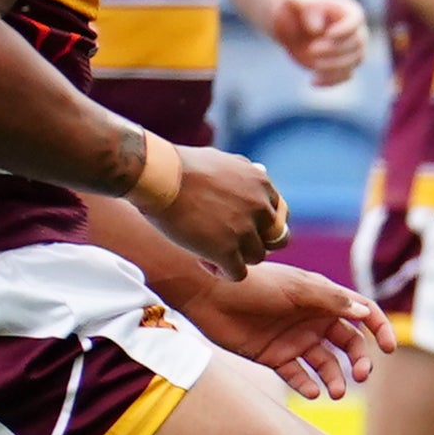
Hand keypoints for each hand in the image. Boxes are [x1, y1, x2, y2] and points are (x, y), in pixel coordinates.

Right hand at [142, 146, 285, 277]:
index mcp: (261, 184)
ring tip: (209, 250)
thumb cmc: (179, 166)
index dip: (260, 224)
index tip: (238, 225)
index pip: (278, 215)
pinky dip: (222, 272)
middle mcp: (260, 207)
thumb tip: (260, 171)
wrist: (155, 175)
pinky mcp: (226, 250)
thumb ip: (245, 172)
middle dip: (254, 242)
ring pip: (256, 257)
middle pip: (274, 239)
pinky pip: (237, 273)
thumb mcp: (223, 160)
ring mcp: (244, 229)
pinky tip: (202, 260)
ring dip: (236, 258)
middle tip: (229, 242)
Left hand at [178, 264, 392, 396]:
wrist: (207, 294)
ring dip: (335, 379)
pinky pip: (297, 375)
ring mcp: (295, 340)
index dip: (380, 330)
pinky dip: (306, 385)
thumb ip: (332, 301)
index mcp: (324, 300)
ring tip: (336, 392)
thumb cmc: (253, 284)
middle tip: (360, 376)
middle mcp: (314, 320)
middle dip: (359, 361)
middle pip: (349, 345)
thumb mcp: (297, 289)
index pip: (363, 314)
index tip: (389, 349)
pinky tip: (310, 392)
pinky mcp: (274, 357)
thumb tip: (365, 316)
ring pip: (326, 364)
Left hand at [270, 0, 365, 83]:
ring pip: (355, 61)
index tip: (327, 34)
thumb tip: (317, 30)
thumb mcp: (294, 2)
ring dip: (335, 66)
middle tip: (310, 50)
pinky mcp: (344, 66)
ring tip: (312, 65)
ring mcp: (352, 50)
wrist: (293, 26)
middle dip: (335, 49)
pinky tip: (312, 82)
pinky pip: (346, 76)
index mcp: (347, 11)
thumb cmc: (295, 11)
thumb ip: (302, 5)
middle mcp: (356, 30)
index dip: (345, 29)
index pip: (355, 20)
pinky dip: (331, 81)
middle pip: (357, 43)